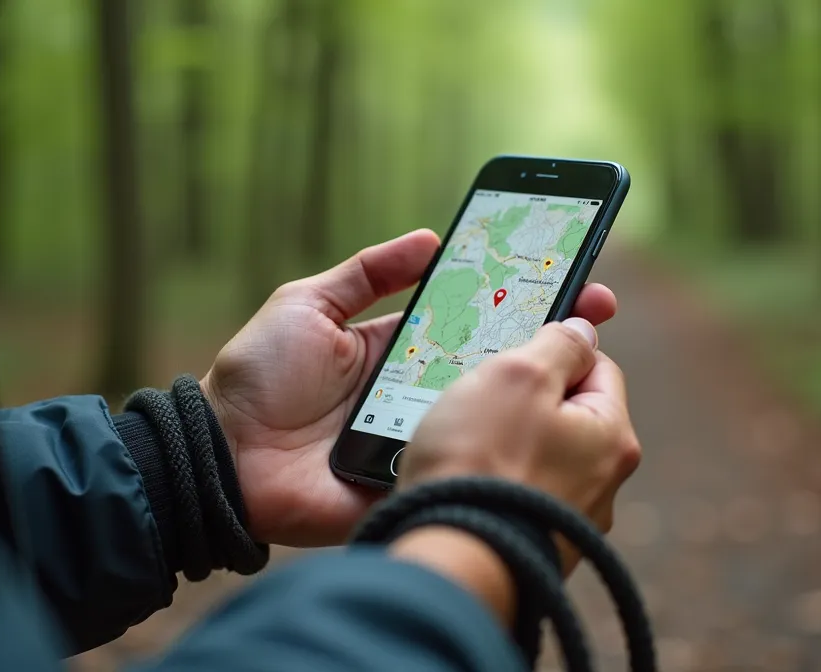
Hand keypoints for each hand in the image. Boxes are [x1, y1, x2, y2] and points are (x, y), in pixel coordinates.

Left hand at [200, 229, 619, 546]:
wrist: (223, 457)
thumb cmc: (258, 377)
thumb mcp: (307, 304)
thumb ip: (365, 272)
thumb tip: (429, 238)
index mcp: (400, 349)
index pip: (474, 319)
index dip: (519, 300)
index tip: (568, 277)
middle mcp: (419, 392)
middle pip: (494, 367)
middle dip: (548, 341)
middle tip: (598, 313)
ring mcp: (421, 438)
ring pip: (489, 416)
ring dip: (533, 394)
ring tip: (582, 361)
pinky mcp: (415, 479)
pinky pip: (462, 464)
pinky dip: (497, 451)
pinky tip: (540, 429)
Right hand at [396, 318, 640, 568]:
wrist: (446, 560)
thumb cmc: (480, 462)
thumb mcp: (518, 374)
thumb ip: (558, 343)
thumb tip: (583, 328)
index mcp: (613, 438)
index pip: (597, 367)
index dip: (553, 352)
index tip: (514, 354)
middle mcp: (603, 486)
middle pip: (565, 414)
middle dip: (523, 401)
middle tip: (480, 399)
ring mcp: (568, 523)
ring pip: (536, 456)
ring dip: (502, 443)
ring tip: (462, 445)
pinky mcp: (534, 548)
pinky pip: (515, 495)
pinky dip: (491, 483)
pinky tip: (462, 483)